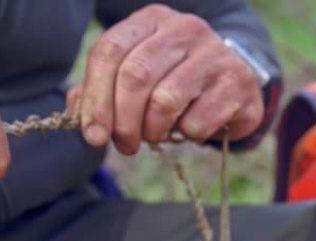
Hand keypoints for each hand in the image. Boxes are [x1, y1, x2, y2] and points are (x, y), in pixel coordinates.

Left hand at [70, 4, 263, 154]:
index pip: (109, 51)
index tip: (93, 135)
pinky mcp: (236, 83)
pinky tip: (190, 128)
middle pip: (136, 75)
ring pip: (165, 100)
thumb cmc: (177, 82)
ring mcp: (214, 53)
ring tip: (157, 135)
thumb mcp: (139, 77)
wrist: (235, 84)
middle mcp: (184, 28)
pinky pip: (197, 120)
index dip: (95, 97)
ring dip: (154, 130)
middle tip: (125, 144)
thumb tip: (79, 118)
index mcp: (151, 20)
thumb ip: (103, 91)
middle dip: (123, 121)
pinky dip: (186, 134)